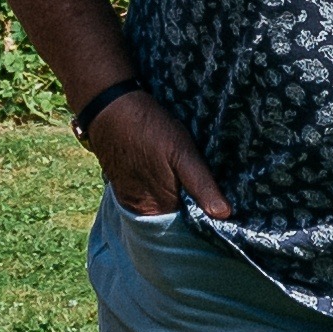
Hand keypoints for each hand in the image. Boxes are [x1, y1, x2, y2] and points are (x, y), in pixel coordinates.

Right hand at [90, 93, 232, 220]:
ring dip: (177, 198)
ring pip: (162, 206)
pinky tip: (169, 174)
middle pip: (175, 216)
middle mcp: (141, 211)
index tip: (224, 205)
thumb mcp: (182, 152)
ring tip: (190, 180)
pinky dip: (161, 190)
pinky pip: (149, 195)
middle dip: (192, 207)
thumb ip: (200, 185)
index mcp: (157, 209)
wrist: (109, 107)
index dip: (205, 215)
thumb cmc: (149, 128)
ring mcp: (130, 199)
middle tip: (211, 188)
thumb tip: (224, 214)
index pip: (189, 224)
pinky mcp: (123, 185)